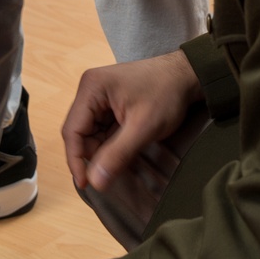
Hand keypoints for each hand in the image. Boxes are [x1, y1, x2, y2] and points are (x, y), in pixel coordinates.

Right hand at [62, 50, 200, 191]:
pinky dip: (111, 143)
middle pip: (80, 132)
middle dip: (94, 154)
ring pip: (92, 133)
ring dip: (104, 149)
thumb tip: (95, 182)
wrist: (187, 75)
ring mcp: (100, 96)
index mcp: (92, 88)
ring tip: (124, 157)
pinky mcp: (110, 103)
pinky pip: (103, 129)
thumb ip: (117, 154)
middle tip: (112, 171)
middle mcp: (91, 90)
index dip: (76, 159)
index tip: (85, 184)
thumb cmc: (166, 94)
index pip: (72, 130)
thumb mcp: (143, 127)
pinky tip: (125, 148)